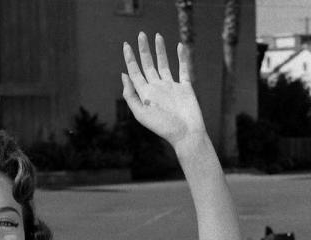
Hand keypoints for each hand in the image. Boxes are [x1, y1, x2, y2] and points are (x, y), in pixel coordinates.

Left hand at [121, 32, 205, 147]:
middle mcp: (157, 89)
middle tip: (141, 34)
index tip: (126, 45)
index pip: (135, 73)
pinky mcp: (185, 88)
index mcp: (145, 94)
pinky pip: (183, 70)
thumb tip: (124, 75)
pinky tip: (179, 46)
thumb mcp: (141, 113)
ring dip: (160, 50)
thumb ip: (131, 95)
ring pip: (164, 65)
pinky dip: (182, 58)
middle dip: (143, 50)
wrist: (186, 134)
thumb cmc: (163, 127)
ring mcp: (171, 87)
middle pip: (148, 65)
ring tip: (157, 36)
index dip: (129, 59)